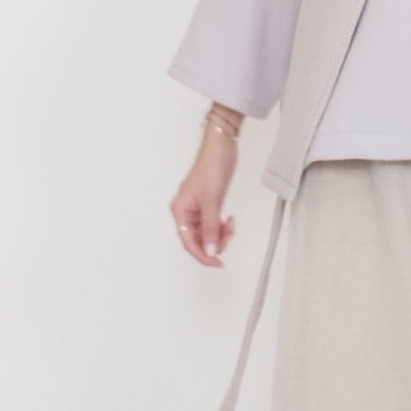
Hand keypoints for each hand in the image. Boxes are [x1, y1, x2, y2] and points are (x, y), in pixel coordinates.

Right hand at [170, 128, 237, 268]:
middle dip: (215, 241)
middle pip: (198, 239)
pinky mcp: (208, 203)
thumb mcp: (212, 201)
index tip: (216, 263)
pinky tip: (229, 221)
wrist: (222, 147)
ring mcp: (197, 208)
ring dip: (220, 233)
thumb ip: (211, 228)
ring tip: (230, 226)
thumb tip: (210, 250)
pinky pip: (213, 223)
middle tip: (228, 237)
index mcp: (180, 210)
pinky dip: (222, 226)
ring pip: (207, 233)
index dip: (203, 255)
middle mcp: (186, 211)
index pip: (189, 242)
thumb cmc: (211, 166)